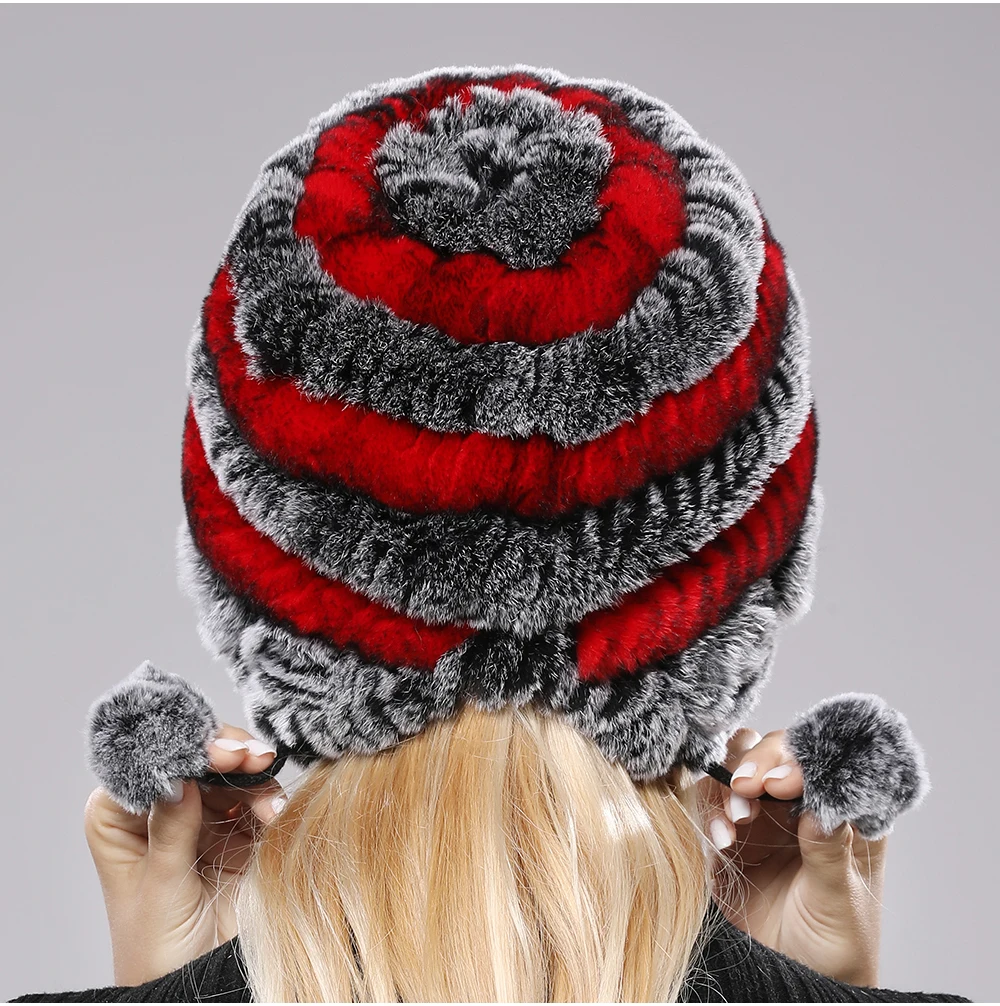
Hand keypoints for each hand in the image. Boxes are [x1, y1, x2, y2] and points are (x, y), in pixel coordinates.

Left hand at [83, 724, 286, 985]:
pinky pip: (256, 799)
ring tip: (268, 798)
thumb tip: (179, 774)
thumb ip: (171, 829)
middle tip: (253, 758)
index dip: (182, 749)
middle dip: (227, 755)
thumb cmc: (154, 949)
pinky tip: (274, 812)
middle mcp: (159, 808)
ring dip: (254, 777)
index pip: (148, 764)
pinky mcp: (236, 830)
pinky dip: (269, 798)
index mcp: (120, 816)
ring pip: (229, 773)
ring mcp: (201, 817)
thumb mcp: (161, 887)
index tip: (214, 752)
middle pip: (195, 760)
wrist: (194, 986)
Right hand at [699, 728, 886, 986]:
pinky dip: (709, 811)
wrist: (798, 982)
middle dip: (757, 761)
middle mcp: (797, 805)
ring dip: (730, 783)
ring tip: (736, 819)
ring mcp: (761, 818)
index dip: (799, 758)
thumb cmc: (838, 945)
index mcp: (839, 811)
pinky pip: (709, 804)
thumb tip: (821, 810)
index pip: (821, 760)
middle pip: (772, 751)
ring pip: (736, 768)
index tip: (782, 781)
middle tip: (747, 786)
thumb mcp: (840, 903)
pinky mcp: (728, 837)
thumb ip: (830, 856)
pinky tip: (722, 841)